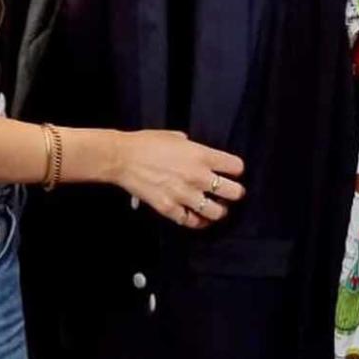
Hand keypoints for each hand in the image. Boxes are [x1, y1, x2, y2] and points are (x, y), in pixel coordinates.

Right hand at [115, 130, 245, 228]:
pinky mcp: (169, 208)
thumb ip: (192, 146)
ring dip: (219, 211)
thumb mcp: (175, 136)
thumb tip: (197, 152)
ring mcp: (184, 195)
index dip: (236, 170)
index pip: (236, 167)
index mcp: (201, 155)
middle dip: (234, 193)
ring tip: (215, 208)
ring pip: (217, 212)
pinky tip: (198, 218)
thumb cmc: (146, 143)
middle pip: (234, 192)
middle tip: (229, 193)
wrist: (122, 158)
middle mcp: (198, 176)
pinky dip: (197, 221)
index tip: (231, 172)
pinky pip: (192, 222)